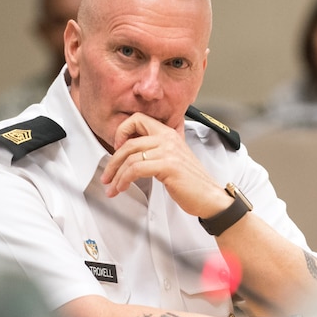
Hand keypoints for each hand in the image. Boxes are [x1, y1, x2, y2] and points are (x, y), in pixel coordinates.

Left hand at [100, 112, 230, 217]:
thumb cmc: (190, 182)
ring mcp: (168, 151)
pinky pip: (135, 169)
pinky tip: (122, 188)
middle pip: (128, 143)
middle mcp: (168, 138)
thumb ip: (154, 151)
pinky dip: (124, 180)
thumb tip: (129, 154)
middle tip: (106, 176)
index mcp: (168, 133)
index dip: (122, 131)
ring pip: (130, 157)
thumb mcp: (171, 159)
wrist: (210, 198)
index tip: (116, 148)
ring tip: (112, 188)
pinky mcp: (168, 166)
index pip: (137, 119)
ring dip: (116, 175)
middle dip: (112, 162)